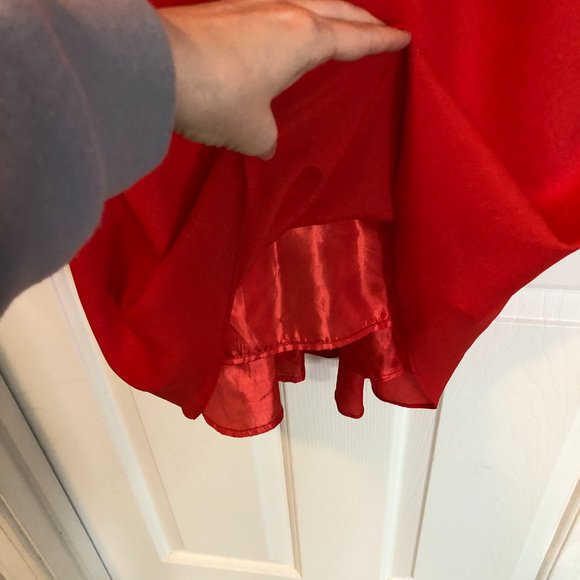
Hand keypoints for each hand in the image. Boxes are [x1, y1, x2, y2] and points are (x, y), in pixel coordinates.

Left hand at [158, 0, 410, 158]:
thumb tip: (264, 142)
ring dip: (328, 9)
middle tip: (379, 26)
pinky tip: (285, 28)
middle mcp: (285, 10)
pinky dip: (294, 16)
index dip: (382, 41)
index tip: (404, 39)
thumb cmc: (216, 98)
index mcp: (305, 38)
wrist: (155, 67)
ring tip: (336, 22)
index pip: (355, 38)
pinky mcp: (226, 7)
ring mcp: (254, 3)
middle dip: (362, 18)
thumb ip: (267, 138)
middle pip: (338, 7)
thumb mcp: (253, 132)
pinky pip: (276, 7)